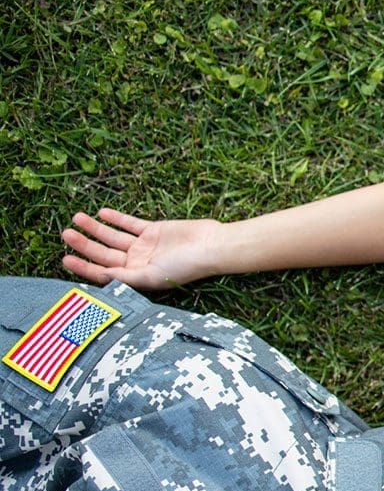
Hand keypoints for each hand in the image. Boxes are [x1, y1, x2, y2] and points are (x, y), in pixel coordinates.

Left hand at [61, 209, 222, 289]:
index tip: (65, 258)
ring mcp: (145, 245)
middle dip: (85, 244)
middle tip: (66, 233)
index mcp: (136, 277)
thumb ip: (125, 277)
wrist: (211, 246)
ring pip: (113, 236)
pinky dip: (116, 218)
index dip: (83, 266)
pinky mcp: (153, 230)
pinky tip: (102, 213)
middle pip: (104, 253)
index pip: (103, 272)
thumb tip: (100, 276)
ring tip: (77, 218)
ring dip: (95, 228)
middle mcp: (138, 262)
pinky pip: (130, 223)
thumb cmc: (186, 267)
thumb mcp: (152, 277)